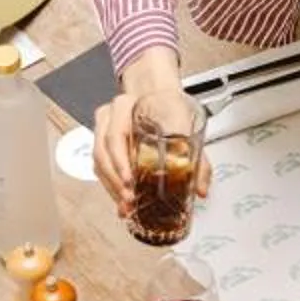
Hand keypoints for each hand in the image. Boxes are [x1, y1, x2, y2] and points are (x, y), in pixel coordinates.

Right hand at [93, 52, 211, 219]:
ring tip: (127, 206)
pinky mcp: (104, 146)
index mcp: (125, 107)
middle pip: (103, 154)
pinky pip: (102, 168)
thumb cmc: (168, 106)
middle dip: (115, 182)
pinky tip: (122, 200)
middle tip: (130, 199)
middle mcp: (109, 118)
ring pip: (99, 164)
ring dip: (112, 188)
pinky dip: (111, 187)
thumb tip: (200, 189)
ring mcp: (103, 131)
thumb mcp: (185, 125)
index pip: (115, 136)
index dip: (120, 162)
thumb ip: (197, 159)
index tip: (129, 181)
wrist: (158, 94)